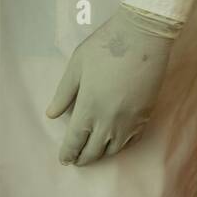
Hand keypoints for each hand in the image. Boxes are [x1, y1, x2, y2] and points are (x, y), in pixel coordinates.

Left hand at [45, 4, 178, 166]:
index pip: (75, 140)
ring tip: (94, 152)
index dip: (68, 152)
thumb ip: (64, 93)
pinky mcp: (145, 116)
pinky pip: (131, 140)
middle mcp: (109, 120)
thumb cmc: (104, 46)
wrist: (143, 37)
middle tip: (76, 160)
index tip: (64, 159)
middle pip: (94, 150)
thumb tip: (51, 114)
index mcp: (88, 107)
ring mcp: (129, 120)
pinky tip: (115, 141)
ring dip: (101, 153)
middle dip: (83, 158)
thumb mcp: (76, 66)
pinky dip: (120, 145)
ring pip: (114, 149)